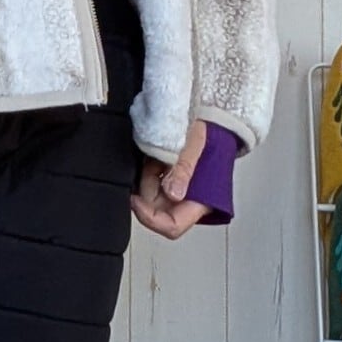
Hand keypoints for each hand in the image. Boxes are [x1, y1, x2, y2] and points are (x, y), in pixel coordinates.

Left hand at [130, 119, 209, 241]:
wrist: (205, 115)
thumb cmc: (207, 128)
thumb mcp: (193, 144)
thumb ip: (183, 168)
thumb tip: (173, 194)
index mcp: (202, 200)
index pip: (172, 226)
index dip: (150, 217)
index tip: (135, 199)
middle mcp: (188, 200)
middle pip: (156, 210)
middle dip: (148, 188)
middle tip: (152, 164)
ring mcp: (177, 192)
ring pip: (149, 197)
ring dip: (147, 177)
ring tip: (157, 156)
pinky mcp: (168, 182)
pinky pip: (148, 185)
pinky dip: (147, 172)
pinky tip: (156, 158)